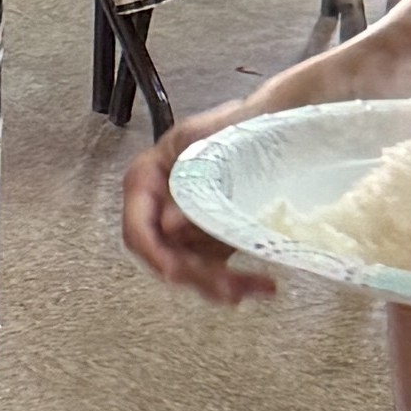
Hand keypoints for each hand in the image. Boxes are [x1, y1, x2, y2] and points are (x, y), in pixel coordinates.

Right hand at [122, 98, 277, 300]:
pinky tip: (260, 284)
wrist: (274, 123)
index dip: (155, 253)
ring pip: (191, 268)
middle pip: (165, 255)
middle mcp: (160, 206)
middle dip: (198, 275)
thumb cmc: (237, 126)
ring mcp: (185, 224)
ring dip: (221, 284)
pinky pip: (214, 267)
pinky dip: (236, 279)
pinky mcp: (210, 237)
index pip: (137, 227)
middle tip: (229, 287)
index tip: (176, 272)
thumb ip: (187, 187)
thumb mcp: (207, 149)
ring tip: (257, 287)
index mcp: (146, 178)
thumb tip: (169, 227)